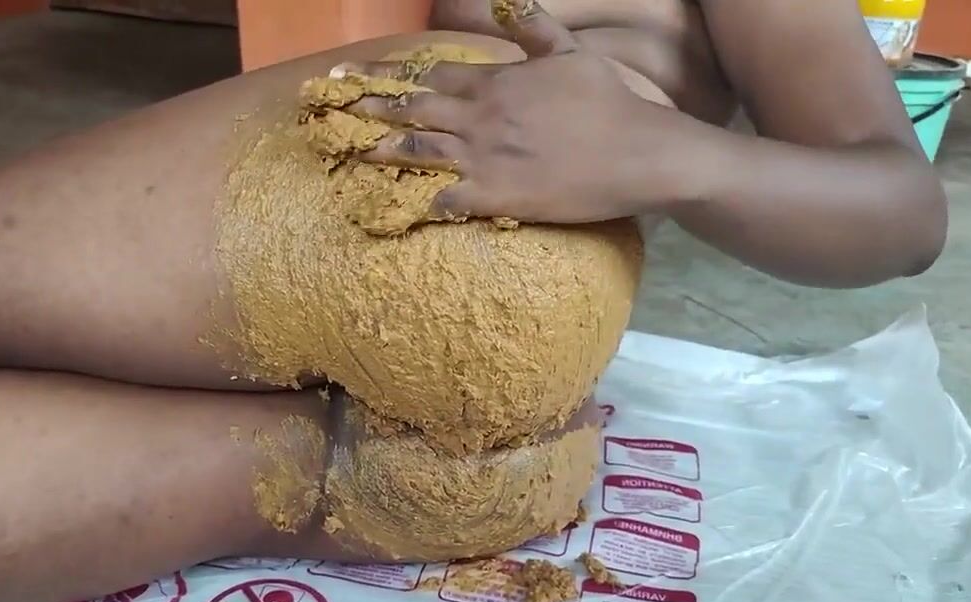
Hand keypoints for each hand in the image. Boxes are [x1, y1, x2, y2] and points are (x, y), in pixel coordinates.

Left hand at [334, 0, 707, 223]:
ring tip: (348, 151)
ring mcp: (485, 157)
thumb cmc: (610, 101)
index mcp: (496, 81)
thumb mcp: (573, 52)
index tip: (352, 72)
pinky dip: (416, 201)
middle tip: (331, 108)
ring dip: (379, 151)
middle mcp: (481, 116)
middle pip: (413, 109)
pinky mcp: (496, 195)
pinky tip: (391, 205)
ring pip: (418, 152)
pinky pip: (444, 199)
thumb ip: (535, 27)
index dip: (388, 73)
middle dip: (368, 107)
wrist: (639, 152)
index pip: (430, 73)